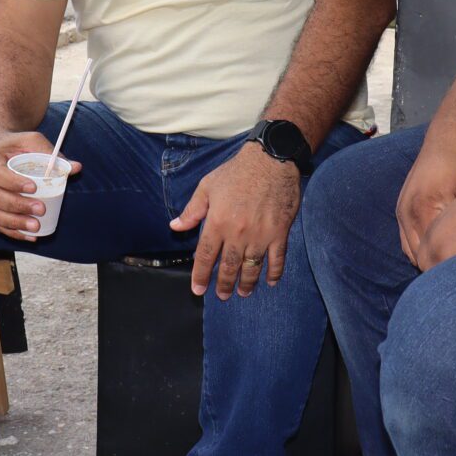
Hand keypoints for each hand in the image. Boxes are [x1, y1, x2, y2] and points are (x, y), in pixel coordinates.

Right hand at [0, 131, 74, 242]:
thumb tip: (76, 168)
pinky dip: (12, 232)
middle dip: (18, 206)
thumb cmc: (15, 146)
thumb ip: (51, 153)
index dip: (13, 182)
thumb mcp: (32, 142)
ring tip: (36, 226)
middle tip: (41, 210)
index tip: (34, 188)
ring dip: (15, 223)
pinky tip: (30, 236)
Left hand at [171, 143, 303, 298]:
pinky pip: (277, 259)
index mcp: (217, 222)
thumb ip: (192, 210)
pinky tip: (271, 281)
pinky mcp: (279, 233)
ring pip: (252, 267)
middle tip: (222, 295)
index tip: (198, 289)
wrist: (271, 160)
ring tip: (243, 293)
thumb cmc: (237, 171)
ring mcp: (260, 235)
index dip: (201, 275)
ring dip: (247, 283)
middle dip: (224, 284)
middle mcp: (238, 233)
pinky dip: (274, 272)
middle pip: (229, 266)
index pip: (206, 256)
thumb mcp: (208, 186)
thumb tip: (176, 226)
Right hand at [397, 128, 455, 266]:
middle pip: (419, 258)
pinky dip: (423, 250)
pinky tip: (444, 252)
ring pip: (411, 253)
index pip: (432, 255)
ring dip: (430, 260)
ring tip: (455, 268)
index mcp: (423, 208)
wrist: (449, 136)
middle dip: (439, 269)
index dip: (451, 269)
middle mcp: (405, 212)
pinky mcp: (401, 209)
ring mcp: (400, 211)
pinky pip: (408, 241)